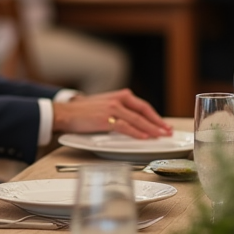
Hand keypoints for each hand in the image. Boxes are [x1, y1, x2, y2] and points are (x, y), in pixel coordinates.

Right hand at [53, 89, 171, 138]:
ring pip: (137, 120)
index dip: (155, 116)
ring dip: (151, 129)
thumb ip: (120, 110)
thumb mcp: (105, 105)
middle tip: (168, 131)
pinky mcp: (106, 119)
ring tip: (160, 136)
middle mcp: (118, 99)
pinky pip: (125, 126)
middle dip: (158, 123)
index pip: (143, 106)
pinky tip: (144, 137)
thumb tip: (136, 123)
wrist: (66, 112)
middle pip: (144, 112)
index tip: (164, 125)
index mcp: (119, 95)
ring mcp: (112, 108)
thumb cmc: (83, 112)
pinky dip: (136, 132)